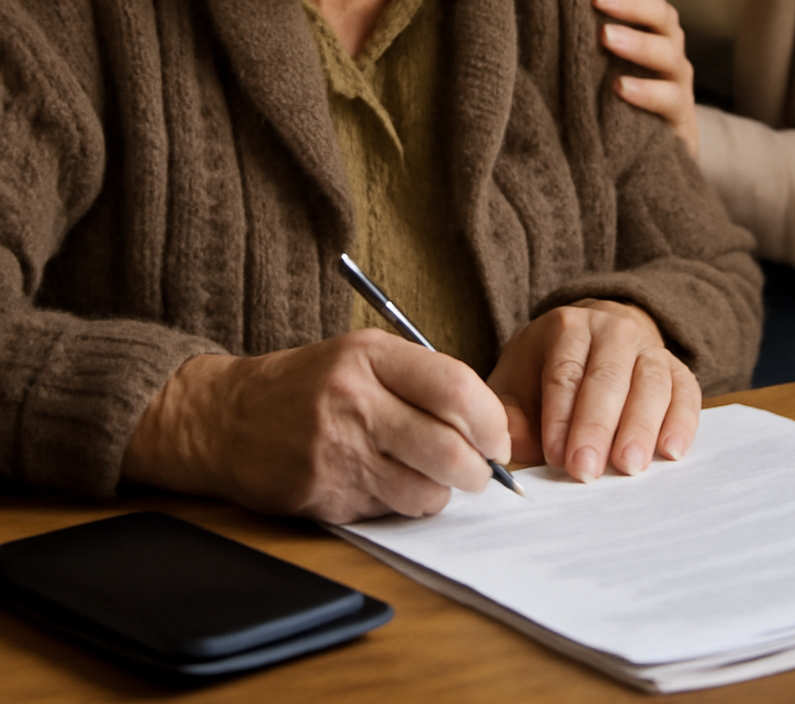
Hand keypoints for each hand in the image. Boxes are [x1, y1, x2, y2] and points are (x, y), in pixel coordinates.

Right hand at [122, 331, 512, 524]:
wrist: (225, 417)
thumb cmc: (308, 384)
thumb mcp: (361, 356)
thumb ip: (421, 380)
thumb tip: (487, 427)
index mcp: (369, 355)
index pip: (455, 389)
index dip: (490, 421)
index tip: (497, 439)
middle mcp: (354, 400)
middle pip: (448, 448)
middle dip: (478, 471)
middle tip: (480, 473)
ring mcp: (337, 451)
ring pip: (424, 491)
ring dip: (439, 494)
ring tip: (428, 478)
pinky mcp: (323, 494)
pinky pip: (389, 511)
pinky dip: (401, 505)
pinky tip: (384, 484)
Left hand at [488, 300, 700, 482]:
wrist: (594, 338)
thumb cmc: (547, 372)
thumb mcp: (517, 384)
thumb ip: (508, 416)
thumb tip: (502, 448)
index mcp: (568, 327)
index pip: (565, 372)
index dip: (560, 417)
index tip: (555, 457)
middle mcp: (613, 329)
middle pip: (608, 377)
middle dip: (597, 427)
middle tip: (587, 470)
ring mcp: (649, 347)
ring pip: (650, 382)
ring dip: (641, 426)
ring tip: (629, 466)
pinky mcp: (676, 368)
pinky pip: (686, 391)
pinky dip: (682, 421)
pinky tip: (671, 451)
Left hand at [593, 0, 698, 158]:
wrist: (642, 148)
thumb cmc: (609, 85)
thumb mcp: (596, 49)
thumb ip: (583, 19)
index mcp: (649, 17)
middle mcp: (668, 40)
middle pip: (659, 10)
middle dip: (628, 0)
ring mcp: (676, 76)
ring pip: (666, 51)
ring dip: (636, 42)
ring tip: (605, 37)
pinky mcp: (679, 114)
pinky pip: (669, 99)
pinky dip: (646, 92)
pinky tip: (621, 88)